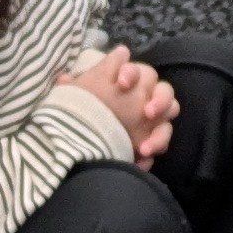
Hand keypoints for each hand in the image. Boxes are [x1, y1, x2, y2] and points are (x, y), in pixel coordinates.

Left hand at [58, 45, 178, 162]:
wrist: (80, 144)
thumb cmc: (81, 112)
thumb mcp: (74, 100)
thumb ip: (73, 88)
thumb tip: (63, 80)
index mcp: (128, 81)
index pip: (137, 71)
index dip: (132, 74)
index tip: (121, 83)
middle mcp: (144, 98)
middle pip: (165, 92)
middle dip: (160, 100)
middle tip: (147, 113)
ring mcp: (151, 121)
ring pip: (169, 122)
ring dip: (160, 134)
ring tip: (144, 148)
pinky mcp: (152, 142)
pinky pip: (161, 146)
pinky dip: (152, 153)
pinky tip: (139, 161)